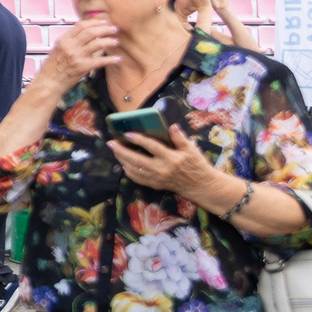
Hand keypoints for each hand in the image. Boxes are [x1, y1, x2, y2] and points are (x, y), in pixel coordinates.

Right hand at [39, 16, 120, 92]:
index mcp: (63, 40)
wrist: (48, 84)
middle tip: (114, 29)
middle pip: (90, 32)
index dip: (94, 22)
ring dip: (109, 41)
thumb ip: (69, 42)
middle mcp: (69, 46)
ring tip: (116, 42)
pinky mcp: (82, 67)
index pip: (80, 25)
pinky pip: (100, 61)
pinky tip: (118, 59)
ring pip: (97, 43)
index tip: (104, 22)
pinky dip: (111, 59)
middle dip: (105, 29)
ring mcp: (76, 56)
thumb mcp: (57, 50)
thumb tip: (84, 34)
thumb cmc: (52, 69)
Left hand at [106, 123, 228, 198]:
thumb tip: (171, 126)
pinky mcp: (155, 185)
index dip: (138, 140)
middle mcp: (162, 169)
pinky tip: (124, 164)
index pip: (152, 147)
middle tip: (111, 143)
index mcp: (172, 158)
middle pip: (137, 160)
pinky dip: (129, 171)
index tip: (127, 134)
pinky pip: (138, 179)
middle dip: (121, 151)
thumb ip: (180, 138)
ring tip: (115, 151)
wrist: (200, 185)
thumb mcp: (191, 149)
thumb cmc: (196, 164)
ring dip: (122, 160)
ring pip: (134, 169)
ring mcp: (157, 178)